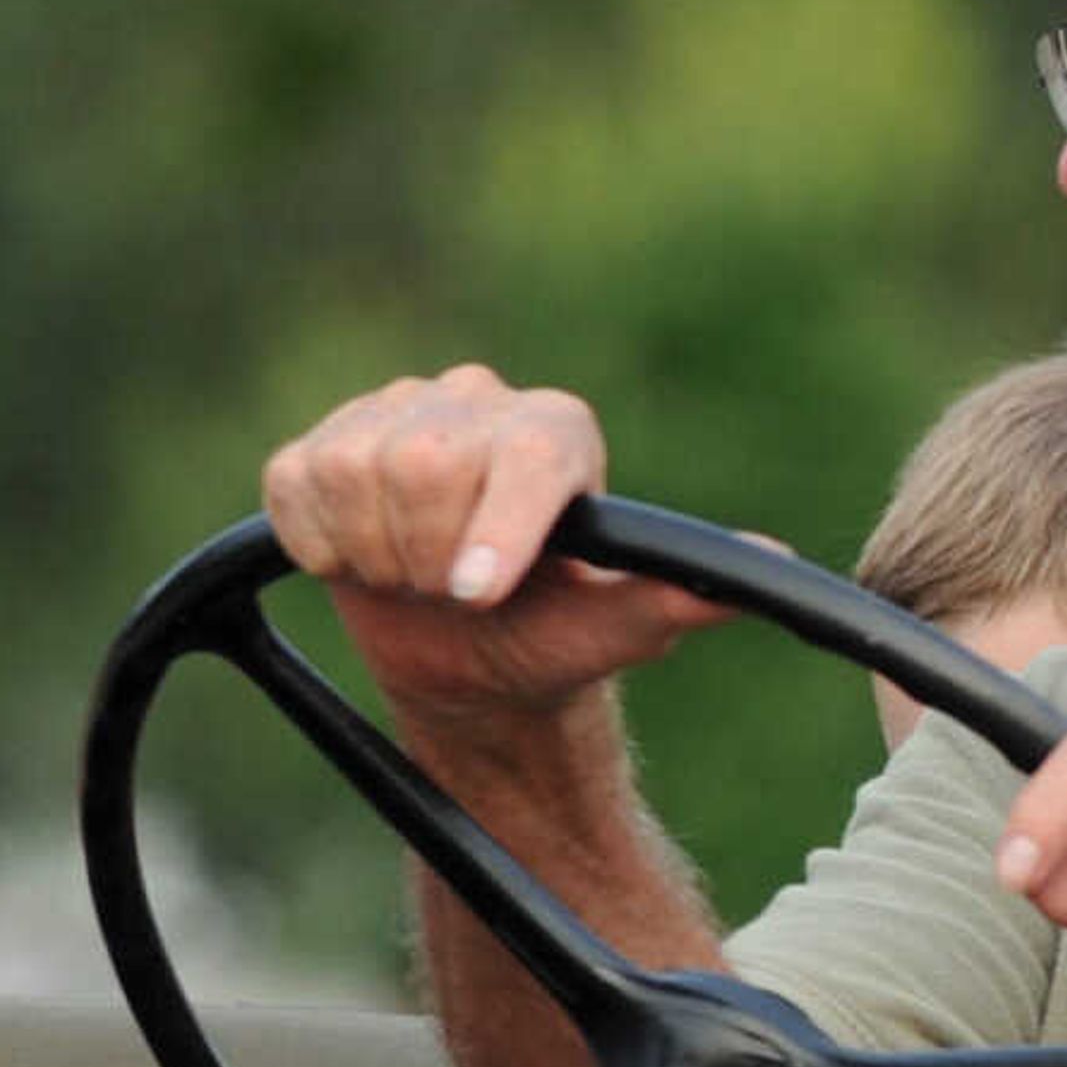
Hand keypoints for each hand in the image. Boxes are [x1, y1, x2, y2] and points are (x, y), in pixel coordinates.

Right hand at [261, 367, 730, 724]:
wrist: (464, 664)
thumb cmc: (550, 640)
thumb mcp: (617, 631)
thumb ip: (678, 594)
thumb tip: (772, 561)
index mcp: (554, 431)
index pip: (521, 451)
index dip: (494, 525)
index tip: (476, 596)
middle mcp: (473, 401)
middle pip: (424, 459)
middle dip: (430, 555)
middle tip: (456, 595)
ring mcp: (388, 415)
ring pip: (352, 468)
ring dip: (377, 556)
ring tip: (411, 579)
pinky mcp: (315, 447)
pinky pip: (293, 483)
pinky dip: (317, 544)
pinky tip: (357, 560)